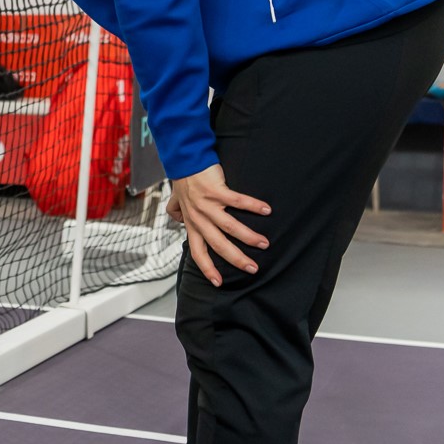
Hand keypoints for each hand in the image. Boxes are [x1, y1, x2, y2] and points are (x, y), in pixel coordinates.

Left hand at [167, 165, 270, 287]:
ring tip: (264, 244)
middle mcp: (198, 218)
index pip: (198, 252)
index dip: (207, 268)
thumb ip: (176, 212)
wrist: (184, 160)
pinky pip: (237, 201)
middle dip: (236, 259)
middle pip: (218, 245)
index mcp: (191, 224)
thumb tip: (177, 219)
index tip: (219, 283)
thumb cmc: (184, 181)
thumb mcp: (176, 201)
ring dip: (248, 237)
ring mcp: (207, 205)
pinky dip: (252, 206)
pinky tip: (267, 211)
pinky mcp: (216, 190)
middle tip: (253, 269)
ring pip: (229, 226)